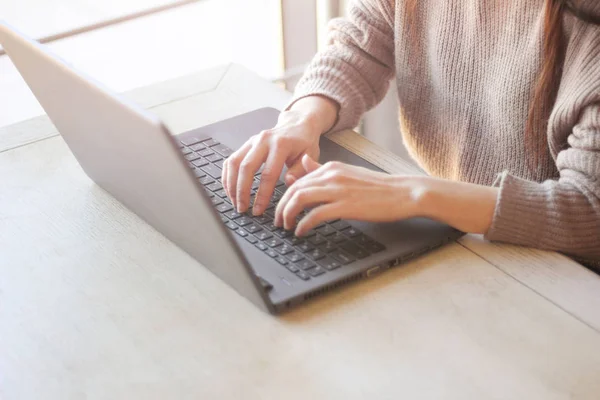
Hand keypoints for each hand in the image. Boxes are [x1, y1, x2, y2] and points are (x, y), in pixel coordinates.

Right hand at [221, 110, 320, 214]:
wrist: (297, 124)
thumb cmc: (304, 142)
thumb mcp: (310, 156)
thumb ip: (300, 171)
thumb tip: (288, 182)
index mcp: (281, 144)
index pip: (268, 174)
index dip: (261, 194)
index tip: (258, 210)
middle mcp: (263, 140)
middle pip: (246, 168)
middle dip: (241, 191)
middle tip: (242, 209)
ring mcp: (252, 141)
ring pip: (234, 163)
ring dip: (231, 185)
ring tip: (234, 202)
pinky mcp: (246, 144)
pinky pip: (231, 160)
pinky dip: (227, 176)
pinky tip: (229, 189)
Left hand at [274, 155, 429, 235]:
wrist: (403, 193)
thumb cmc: (378, 187)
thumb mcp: (348, 173)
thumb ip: (323, 170)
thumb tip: (304, 163)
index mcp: (331, 167)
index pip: (297, 180)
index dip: (285, 196)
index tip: (281, 209)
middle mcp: (331, 175)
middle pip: (294, 189)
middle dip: (281, 207)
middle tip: (278, 221)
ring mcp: (338, 190)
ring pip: (300, 199)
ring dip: (288, 215)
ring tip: (286, 226)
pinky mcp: (345, 205)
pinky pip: (315, 215)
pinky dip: (303, 224)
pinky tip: (301, 231)